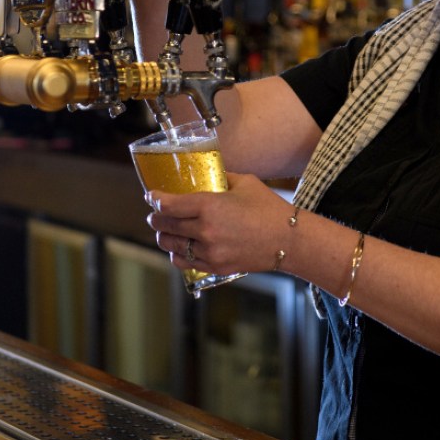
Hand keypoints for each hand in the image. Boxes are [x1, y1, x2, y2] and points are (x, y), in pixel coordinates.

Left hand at [146, 172, 286, 274]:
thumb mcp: (244, 183)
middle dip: (156, 218)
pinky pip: (184, 262)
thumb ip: (221, 177)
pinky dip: (176, 254)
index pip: (168, 205)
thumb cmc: (268, 208)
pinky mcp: (215, 266)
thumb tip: (208, 173)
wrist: (288, 240)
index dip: (155, 200)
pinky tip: (178, 247)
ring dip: (163, 236)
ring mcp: (209, 251)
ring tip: (165, 230)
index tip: (152, 196)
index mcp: (209, 206)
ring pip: (171, 245)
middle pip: (164, 225)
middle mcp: (205, 230)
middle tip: (156, 213)